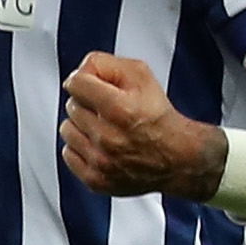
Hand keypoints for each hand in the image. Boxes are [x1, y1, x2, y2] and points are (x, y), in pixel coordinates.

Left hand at [59, 51, 225, 199]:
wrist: (178, 156)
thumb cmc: (159, 116)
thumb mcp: (142, 76)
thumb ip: (108, 65)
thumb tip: (81, 69)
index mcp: (120, 109)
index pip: (75, 84)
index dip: (84, 80)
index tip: (92, 85)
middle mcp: (108, 138)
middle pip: (72, 106)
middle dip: (88, 103)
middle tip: (109, 108)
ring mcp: (100, 161)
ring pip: (67, 129)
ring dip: (82, 125)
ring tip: (105, 127)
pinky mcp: (95, 179)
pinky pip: (68, 154)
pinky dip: (81, 147)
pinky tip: (101, 145)